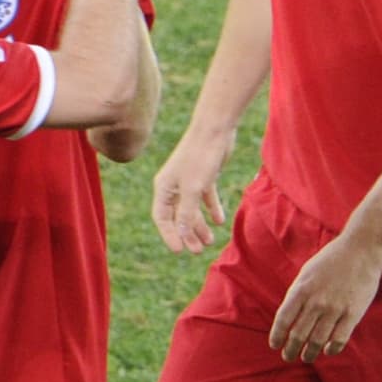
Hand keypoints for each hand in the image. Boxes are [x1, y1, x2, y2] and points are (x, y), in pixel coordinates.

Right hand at [151, 126, 233, 252]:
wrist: (214, 130)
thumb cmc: (200, 158)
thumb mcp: (193, 189)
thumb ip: (186, 213)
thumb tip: (181, 234)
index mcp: (164, 187)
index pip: (162, 217)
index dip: (170, 235)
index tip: (180, 251)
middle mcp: (173, 185)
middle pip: (177, 215)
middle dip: (187, 234)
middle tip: (198, 251)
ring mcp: (189, 180)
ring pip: (192, 208)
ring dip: (199, 225)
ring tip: (210, 241)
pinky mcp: (204, 176)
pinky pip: (205, 197)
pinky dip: (211, 209)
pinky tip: (219, 221)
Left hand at [268, 233, 381, 362]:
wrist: (360, 252)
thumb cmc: (330, 260)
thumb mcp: (306, 273)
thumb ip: (298, 293)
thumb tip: (289, 316)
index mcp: (301, 289)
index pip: (284, 319)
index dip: (277, 335)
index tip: (274, 344)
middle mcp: (316, 301)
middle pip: (299, 334)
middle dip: (291, 349)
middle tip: (288, 357)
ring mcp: (335, 309)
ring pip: (318, 340)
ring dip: (309, 352)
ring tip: (306, 357)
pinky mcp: (353, 314)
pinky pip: (339, 339)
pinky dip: (331, 348)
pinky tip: (327, 350)